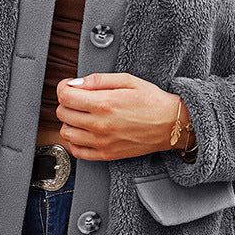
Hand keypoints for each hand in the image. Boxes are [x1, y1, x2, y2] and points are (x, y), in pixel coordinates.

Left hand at [56, 72, 189, 160]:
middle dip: (67, 102)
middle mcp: (100, 125)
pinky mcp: (106, 155)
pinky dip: (75, 141)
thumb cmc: (152, 101)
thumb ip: (98, 80)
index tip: (69, 86)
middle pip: (62, 113)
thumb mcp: (127, 80)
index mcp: (104, 104)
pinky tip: (84, 132)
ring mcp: (102, 142)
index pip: (65, 97)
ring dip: (69, 122)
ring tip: (82, 115)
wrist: (171, 125)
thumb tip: (76, 83)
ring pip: (66, 133)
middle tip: (79, 98)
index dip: (63, 87)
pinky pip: (77, 151)